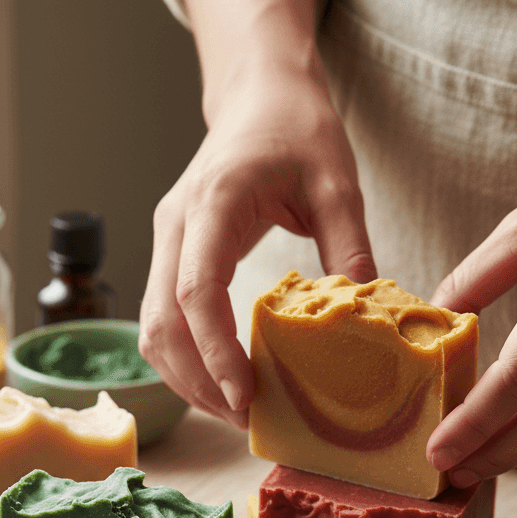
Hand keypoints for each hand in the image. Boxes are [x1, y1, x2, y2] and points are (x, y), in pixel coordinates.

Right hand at [139, 0, 374, 429]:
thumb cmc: (296, 128)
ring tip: (234, 411)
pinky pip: (161, 321)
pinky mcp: (170, 257)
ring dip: (186, 379)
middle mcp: (175, 228)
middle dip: (199, 382)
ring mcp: (165, 243)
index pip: (196, 293)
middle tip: (245, 420)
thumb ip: (349, 249)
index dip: (215, 353)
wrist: (257, 96)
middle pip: (162, 325)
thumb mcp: (338, 183)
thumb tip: (364, 324)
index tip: (246, 398)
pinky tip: (220, 381)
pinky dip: (185, 360)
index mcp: (212, 205)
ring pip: (152, 331)